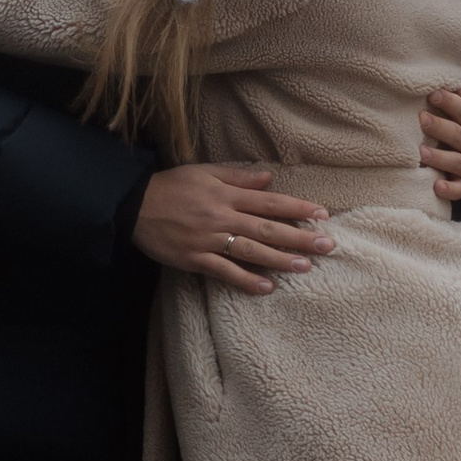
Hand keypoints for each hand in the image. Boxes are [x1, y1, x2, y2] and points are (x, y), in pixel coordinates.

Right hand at [134, 163, 333, 292]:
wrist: (133, 205)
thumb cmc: (171, 186)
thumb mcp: (204, 172)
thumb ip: (237, 176)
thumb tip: (269, 178)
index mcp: (226, 194)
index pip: (270, 201)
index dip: (298, 208)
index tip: (322, 215)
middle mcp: (222, 216)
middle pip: (267, 227)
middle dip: (299, 237)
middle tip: (327, 245)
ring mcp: (209, 239)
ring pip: (251, 250)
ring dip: (280, 260)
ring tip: (305, 267)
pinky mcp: (195, 259)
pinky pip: (225, 271)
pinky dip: (246, 280)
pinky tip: (267, 287)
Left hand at [419, 80, 460, 202]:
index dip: (451, 102)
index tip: (432, 94)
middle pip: (460, 135)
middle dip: (440, 127)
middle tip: (422, 119)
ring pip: (458, 161)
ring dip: (440, 157)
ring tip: (421, 152)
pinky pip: (460, 189)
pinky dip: (449, 189)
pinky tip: (436, 185)